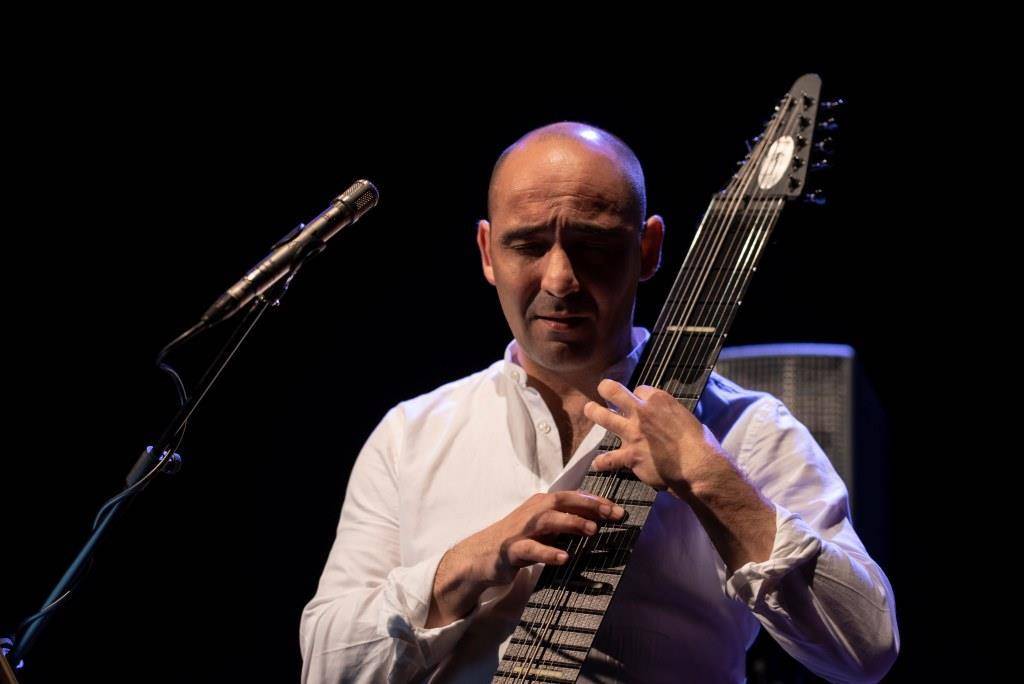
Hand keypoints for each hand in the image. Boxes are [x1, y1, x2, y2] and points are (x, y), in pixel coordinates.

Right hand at [449, 490, 625, 587]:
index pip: (571, 497)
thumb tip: (596, 520)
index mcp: (541, 504)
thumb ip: (564, 522)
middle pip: (562, 502)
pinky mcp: (511, 550)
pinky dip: (548, 552)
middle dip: (589, 505)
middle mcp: (532, 512)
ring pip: (548, 520)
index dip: (594, 500)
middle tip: (613, 513)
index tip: (617, 507)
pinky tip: (564, 558)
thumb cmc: (517, 540)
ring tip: (592, 529)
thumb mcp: (543, 528)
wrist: (481, 555)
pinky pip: (531, 549)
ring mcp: (521, 530)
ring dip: (571, 523)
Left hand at [584, 378, 724, 497]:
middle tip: (602, 389)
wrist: (697, 466)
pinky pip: (608, 459)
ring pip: (604, 417)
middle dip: (606, 388)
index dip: (640, 397)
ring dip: (594, 412)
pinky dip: (601, 462)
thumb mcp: (686, 418)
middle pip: (614, 392)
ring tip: (588, 409)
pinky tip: (597, 464)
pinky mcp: (630, 455)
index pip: (641, 390)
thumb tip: (667, 421)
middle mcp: (641, 412)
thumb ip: (670, 416)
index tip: (640, 402)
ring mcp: (633, 433)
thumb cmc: (700, 443)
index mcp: (659, 400)